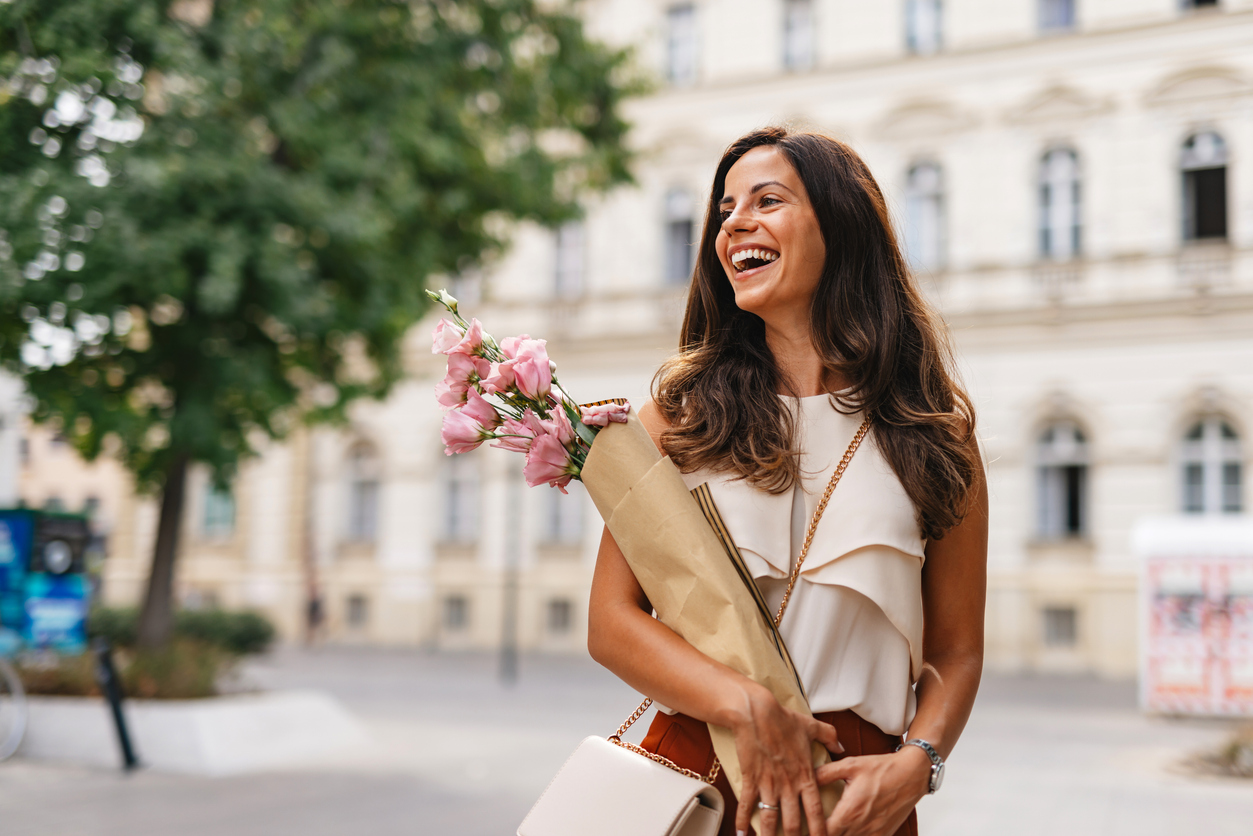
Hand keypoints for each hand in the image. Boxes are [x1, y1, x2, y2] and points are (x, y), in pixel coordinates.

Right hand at [731, 686, 841, 835]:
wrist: (757, 712)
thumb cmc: (783, 719)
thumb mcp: (812, 727)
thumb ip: (830, 738)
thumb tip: (841, 747)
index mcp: (805, 775)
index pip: (816, 810)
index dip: (820, 830)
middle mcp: (788, 785)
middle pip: (794, 822)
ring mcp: (769, 784)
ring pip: (771, 819)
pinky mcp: (751, 778)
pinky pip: (747, 804)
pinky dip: (743, 821)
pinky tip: (741, 834)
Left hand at [816, 746, 930, 835]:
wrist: (912, 774)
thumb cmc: (882, 768)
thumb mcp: (851, 765)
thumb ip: (826, 773)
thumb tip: (806, 776)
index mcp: (849, 811)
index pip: (824, 832)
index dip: (812, 832)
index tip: (804, 827)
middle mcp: (861, 826)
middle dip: (823, 834)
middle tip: (813, 829)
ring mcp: (874, 833)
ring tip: (829, 830)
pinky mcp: (884, 834)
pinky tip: (849, 831)